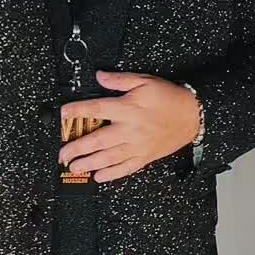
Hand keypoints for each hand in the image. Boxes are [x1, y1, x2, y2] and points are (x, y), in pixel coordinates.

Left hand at [59, 72, 200, 182]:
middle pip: (98, 140)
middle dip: (78, 148)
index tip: (63, 115)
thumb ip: (120, 80)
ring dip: (89, 164)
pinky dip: (111, 174)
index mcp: (128, 109)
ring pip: (109, 158)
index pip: (96, 109)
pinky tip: (99, 177)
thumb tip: (100, 77)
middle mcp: (130, 130)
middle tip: (63, 154)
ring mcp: (137, 146)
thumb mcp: (144, 81)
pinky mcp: (145, 156)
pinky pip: (126, 168)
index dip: (77, 111)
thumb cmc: (168, 98)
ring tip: (74, 167)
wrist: (192, 115)